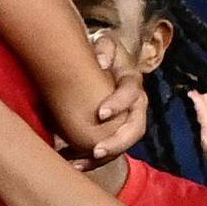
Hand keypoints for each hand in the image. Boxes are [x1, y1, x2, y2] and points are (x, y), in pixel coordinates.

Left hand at [81, 35, 148, 165]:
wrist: (100, 62)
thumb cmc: (100, 51)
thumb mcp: (105, 42)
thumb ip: (105, 47)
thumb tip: (101, 61)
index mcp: (132, 83)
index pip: (132, 94)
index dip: (119, 104)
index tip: (100, 114)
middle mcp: (135, 105)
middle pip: (135, 129)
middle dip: (117, 143)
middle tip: (96, 151)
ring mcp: (126, 121)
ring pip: (121, 145)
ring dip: (101, 158)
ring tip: (78, 164)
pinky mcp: (114, 132)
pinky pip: (107, 149)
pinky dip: (89, 159)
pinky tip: (71, 162)